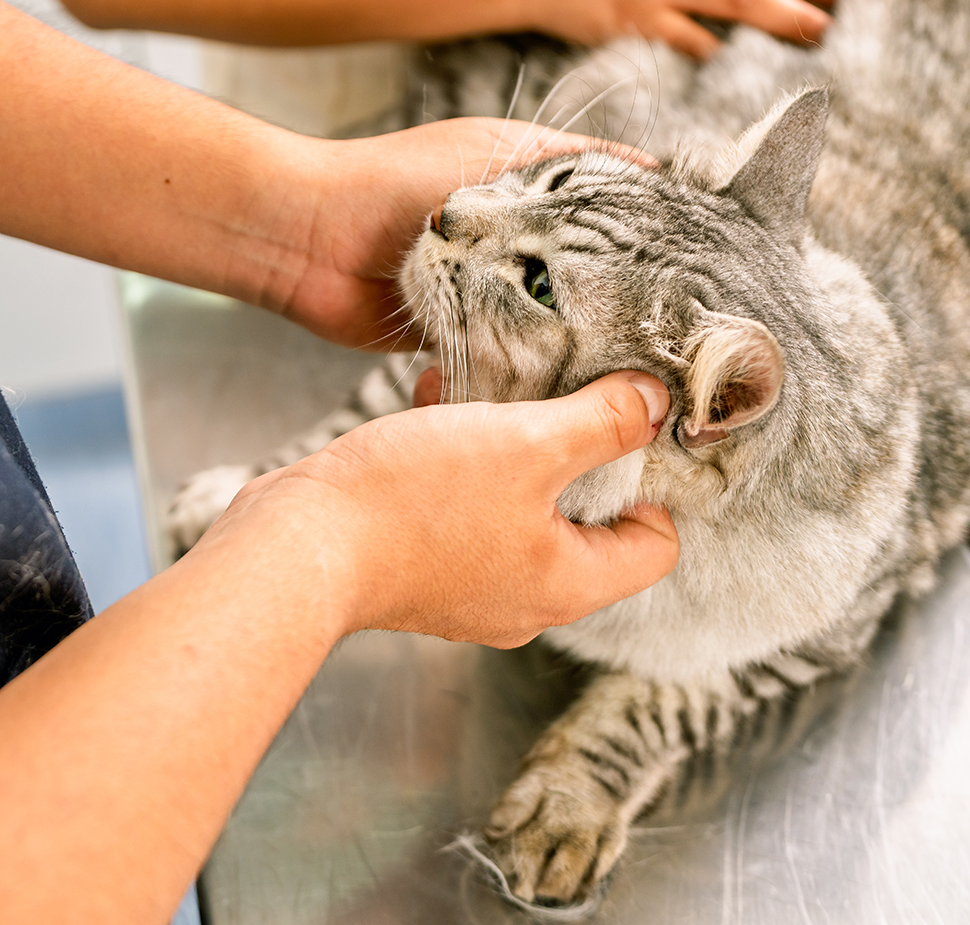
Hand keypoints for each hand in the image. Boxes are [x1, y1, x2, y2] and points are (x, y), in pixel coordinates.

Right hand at [211, 371, 678, 647]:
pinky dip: (463, 454)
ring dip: (512, 441)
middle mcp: (526, 597)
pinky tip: (437, 399)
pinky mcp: (424, 563)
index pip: (655, 545)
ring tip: (492, 387)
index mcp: (568, 583)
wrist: (296, 542)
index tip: (627, 428)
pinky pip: (468, 503)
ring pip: (521, 501)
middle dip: (576, 449)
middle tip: (562, 395)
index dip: (653, 482)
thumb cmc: (415, 503)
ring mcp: (471, 584)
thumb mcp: (527, 444)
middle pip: (587, 518)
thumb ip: (602, 423)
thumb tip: (657, 406)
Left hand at [276, 117, 653, 348]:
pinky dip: (525, 362)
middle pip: (581, 269)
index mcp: (524, 186)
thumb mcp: (488, 152)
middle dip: (618, 293)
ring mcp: (485, 286)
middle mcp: (511, 238)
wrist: (307, 240)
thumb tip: (650, 169)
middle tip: (672, 325)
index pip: (603, 206)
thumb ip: (564, 164)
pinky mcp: (457, 329)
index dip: (645, 229)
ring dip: (574, 334)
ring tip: (632, 361)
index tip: (695, 256)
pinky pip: (503, 351)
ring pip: (547, 315)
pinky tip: (567, 380)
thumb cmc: (393, 180)